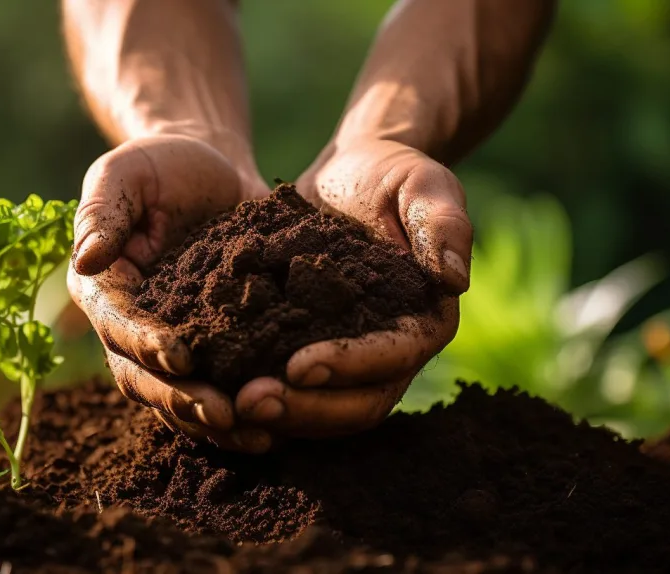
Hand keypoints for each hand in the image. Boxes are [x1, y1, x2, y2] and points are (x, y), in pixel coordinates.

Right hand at [67, 134, 272, 451]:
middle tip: (223, 413)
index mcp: (102, 288)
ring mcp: (169, 344)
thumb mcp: (127, 172)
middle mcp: (128, 327)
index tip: (180, 357)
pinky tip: (277, 425)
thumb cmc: (163, 163)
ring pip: (179, 397)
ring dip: (212, 422)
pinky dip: (240, 411)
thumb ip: (103, 210)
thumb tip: (86, 258)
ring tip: (256, 433)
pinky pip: (219, 388)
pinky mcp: (212, 349)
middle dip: (181, 400)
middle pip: (144, 377)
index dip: (144, 343)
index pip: (117, 325)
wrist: (213, 169)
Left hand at [234, 138, 469, 437]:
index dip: (348, 368)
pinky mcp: (307, 349)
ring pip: (321, 408)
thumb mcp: (423, 184)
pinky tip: (216, 391)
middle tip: (251, 403)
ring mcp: (347, 359)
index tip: (298, 365)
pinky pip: (289, 389)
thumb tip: (454, 279)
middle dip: (306, 409)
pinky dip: (258, 395)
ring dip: (280, 414)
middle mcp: (390, 354)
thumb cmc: (391, 173)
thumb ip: (444, 224)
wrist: (346, 174)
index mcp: (423, 322)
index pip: (393, 359)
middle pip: (357, 405)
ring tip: (230, 405)